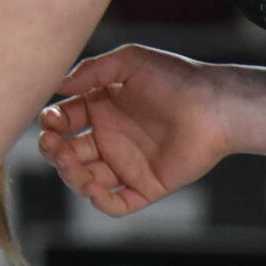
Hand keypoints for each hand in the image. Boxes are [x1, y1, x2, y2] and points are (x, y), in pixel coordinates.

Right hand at [38, 44, 230, 217]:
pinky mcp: (146, 186)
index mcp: (102, 110)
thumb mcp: (129, 61)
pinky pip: (117, 204)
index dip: (51, 123)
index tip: (50, 120)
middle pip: (67, 153)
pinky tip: (93, 188)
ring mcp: (127, 164)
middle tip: (50, 143)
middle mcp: (110, 139)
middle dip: (52, 151)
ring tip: (68, 161)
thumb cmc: (175, 77)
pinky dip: (100, 202)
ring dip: (69, 175)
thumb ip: (91, 70)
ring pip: (85, 179)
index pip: (63, 121)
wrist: (215, 104)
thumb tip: (57, 86)